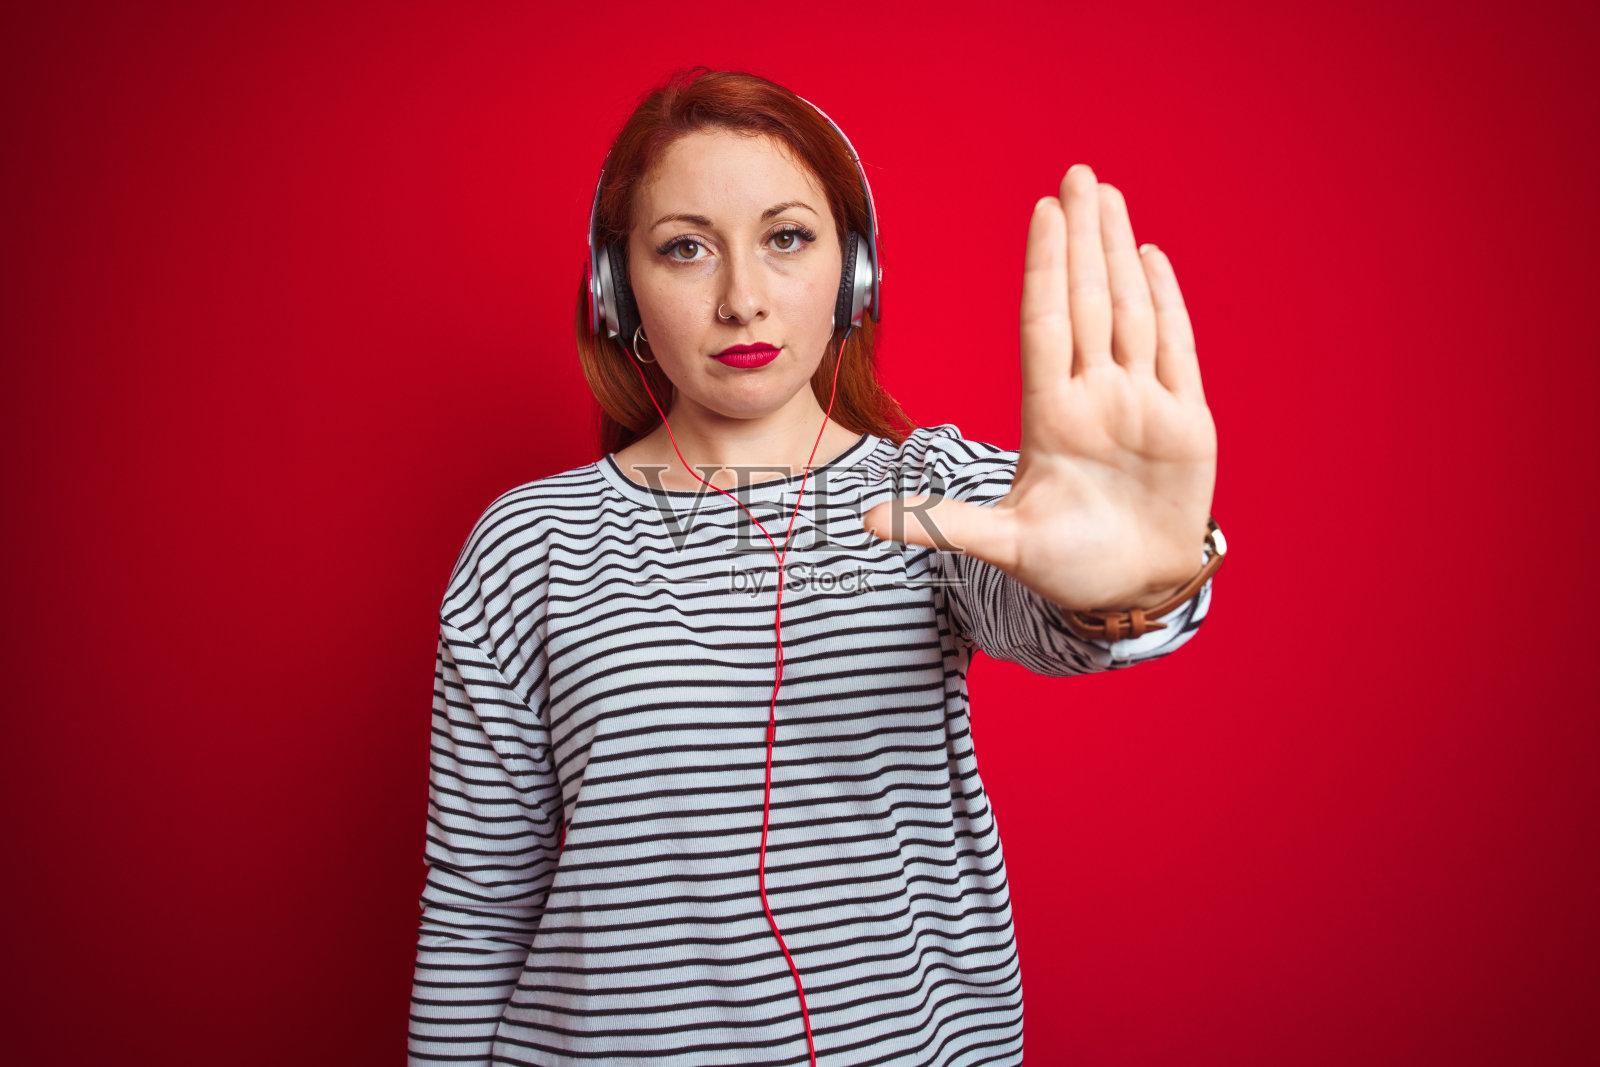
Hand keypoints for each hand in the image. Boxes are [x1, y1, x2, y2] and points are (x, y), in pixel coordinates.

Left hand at [862, 163, 1217, 612]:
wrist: (1130, 592)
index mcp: (1050, 416)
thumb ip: (941, 523)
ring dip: (1118, 254)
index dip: (1045, 268)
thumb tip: (862, 519)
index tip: (1041, 214)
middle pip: (1087, 300)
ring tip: (1109, 197)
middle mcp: (1094, 396)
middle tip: (1077, 175)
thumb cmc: (1067, 565)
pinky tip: (1150, 258)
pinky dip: (1166, 304)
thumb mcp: (1001, 543)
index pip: (1045, 324)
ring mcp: (1141, 403)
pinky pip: (1175, 349)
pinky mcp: (1185, 421)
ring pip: (1129, 311)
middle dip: (1082, 238)